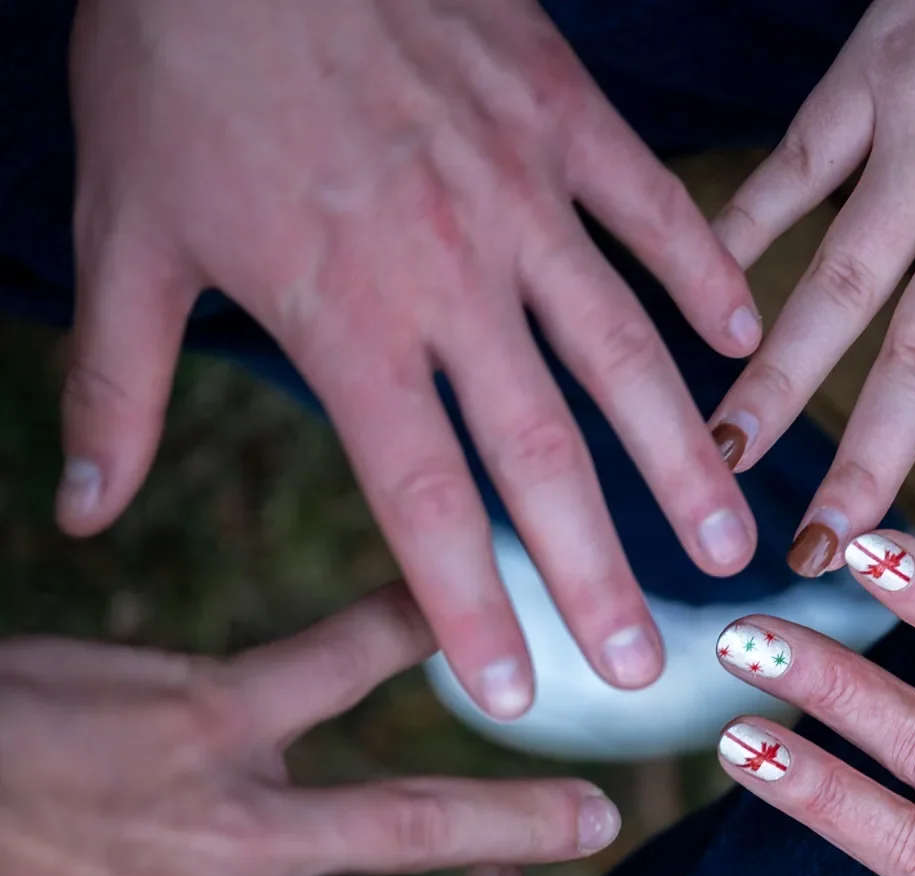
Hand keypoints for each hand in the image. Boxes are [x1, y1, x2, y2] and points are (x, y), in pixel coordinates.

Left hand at [66, 0, 762, 716]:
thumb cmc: (171, 60)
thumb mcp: (123, 231)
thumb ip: (119, 387)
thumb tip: (88, 516)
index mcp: (345, 317)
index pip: (423, 498)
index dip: (474, 606)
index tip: (520, 695)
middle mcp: (454, 275)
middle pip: (543, 453)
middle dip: (600, 570)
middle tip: (649, 664)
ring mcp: (525, 195)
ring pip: (627, 353)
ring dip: (685, 457)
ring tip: (734, 541)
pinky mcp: (565, 117)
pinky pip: (658, 210)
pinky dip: (708, 275)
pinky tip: (748, 339)